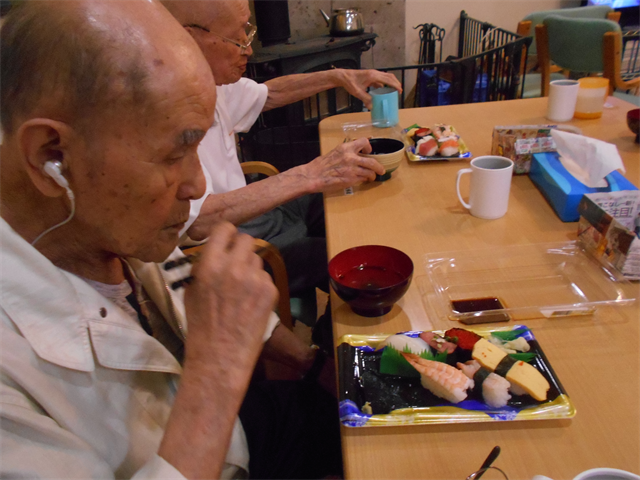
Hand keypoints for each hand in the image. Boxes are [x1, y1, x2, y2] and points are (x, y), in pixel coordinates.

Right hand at [183, 221, 277, 376]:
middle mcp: (234, 266)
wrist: (220, 356)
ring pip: (258, 259)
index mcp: (210, 264)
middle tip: (237, 263)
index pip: (225, 229)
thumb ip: (204, 267)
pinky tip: (251, 302)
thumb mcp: (192, 291)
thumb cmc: (201, 326)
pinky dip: (259, 286)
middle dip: (241, 249)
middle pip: (247, 239)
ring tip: (242, 289)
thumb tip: (214, 253)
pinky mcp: (270, 291)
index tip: (226, 241)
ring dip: (251, 268)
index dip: (226, 235)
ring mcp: (255, 278)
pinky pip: (266, 277)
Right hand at [299, 137, 384, 191]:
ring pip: (370, 172)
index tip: (369, 152)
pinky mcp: (351, 179)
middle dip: (379, 167)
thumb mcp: (335, 152)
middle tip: (381, 169)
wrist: (314, 176)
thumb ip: (347, 151)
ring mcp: (352, 169)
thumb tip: (358, 150)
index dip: (369, 147)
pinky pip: (362, 179)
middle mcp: (350, 157)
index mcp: (345, 148)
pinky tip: (362, 180)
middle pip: (372, 161)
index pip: (364, 142)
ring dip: (372, 175)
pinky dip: (364, 180)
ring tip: (371, 177)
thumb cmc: (322, 165)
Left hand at [336, 69, 402, 109]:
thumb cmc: (350, 83)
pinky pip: (381, 79)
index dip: (395, 85)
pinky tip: (384, 91)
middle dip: (396, 83)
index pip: (388, 80)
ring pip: (386, 77)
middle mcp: (375, 73)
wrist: (344, 76)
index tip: (400, 91)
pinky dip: (385, 84)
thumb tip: (372, 108)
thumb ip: (365, 99)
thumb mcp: (358, 93)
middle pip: (389, 76)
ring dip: (391, 83)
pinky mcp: (371, 76)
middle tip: (399, 91)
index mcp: (373, 76)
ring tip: (394, 90)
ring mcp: (373, 74)